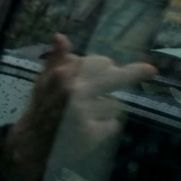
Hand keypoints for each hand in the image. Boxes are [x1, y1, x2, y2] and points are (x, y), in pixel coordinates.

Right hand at [2, 35, 156, 180]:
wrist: (31, 144)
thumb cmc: (41, 108)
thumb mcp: (44, 81)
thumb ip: (56, 60)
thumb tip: (61, 35)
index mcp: (63, 74)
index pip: (102, 63)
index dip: (107, 67)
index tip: (113, 68)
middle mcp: (75, 91)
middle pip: (115, 76)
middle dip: (133, 73)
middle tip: (150, 70)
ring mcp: (84, 113)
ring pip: (115, 105)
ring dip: (106, 110)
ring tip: (88, 116)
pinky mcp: (92, 133)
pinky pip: (113, 125)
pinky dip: (105, 128)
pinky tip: (90, 131)